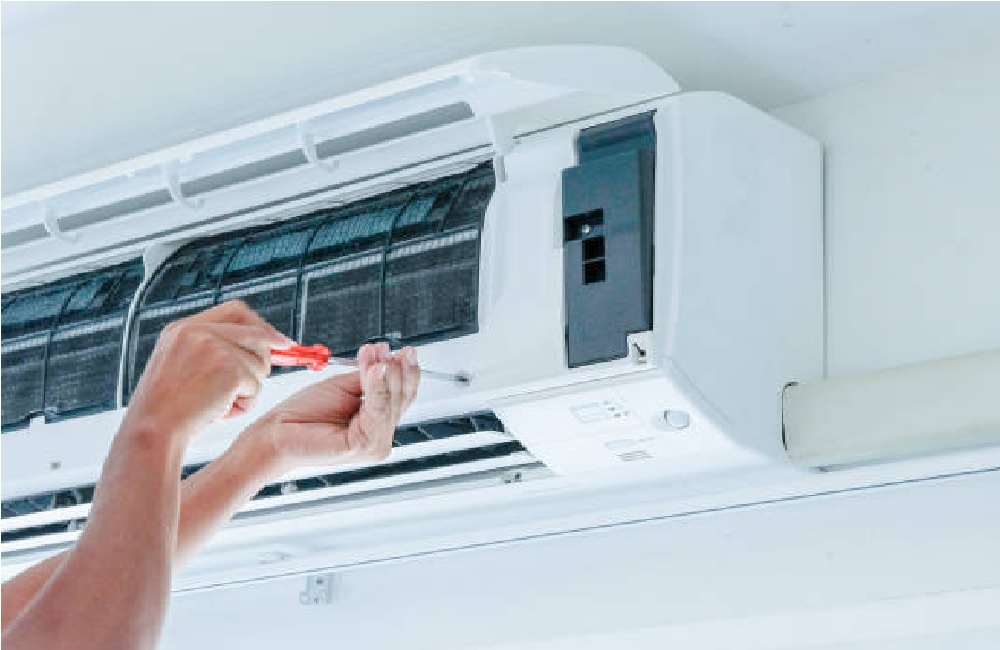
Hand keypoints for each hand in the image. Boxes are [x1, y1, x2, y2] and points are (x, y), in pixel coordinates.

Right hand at [124, 300, 292, 441]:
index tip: (279, 341)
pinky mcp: (229, 369)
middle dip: (265, 358)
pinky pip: (256, 385)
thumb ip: (213, 349)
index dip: (261, 326)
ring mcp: (214, 348)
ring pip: (259, 363)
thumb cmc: (167, 409)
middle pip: (256, 333)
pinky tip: (222, 411)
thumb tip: (265, 344)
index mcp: (182, 328)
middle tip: (252, 382)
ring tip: (220, 404)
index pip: (236, 311)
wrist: (152, 429)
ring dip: (248, 389)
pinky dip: (245, 403)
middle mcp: (198, 332)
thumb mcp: (180, 366)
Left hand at [246, 343, 419, 473]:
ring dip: (386, 374)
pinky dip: (378, 388)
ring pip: (392, 402)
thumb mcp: (343, 388)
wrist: (276, 433)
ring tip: (377, 355)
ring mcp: (374, 444)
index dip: (406, 371)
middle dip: (396, 369)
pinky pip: (378, 411)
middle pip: (402, 398)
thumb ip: (368, 379)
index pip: (403, 395)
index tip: (405, 350)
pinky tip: (375, 370)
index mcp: (377, 423)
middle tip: (386, 348)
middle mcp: (380, 437)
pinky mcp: (363, 446)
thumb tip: (388, 361)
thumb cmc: (303, 415)